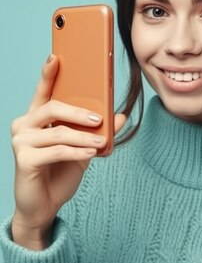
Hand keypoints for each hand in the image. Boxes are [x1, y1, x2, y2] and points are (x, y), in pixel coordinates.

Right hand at [11, 54, 126, 245]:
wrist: (44, 206)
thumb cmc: (58, 174)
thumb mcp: (83, 149)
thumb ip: (98, 132)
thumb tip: (121, 116)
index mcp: (36, 118)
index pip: (43, 91)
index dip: (48, 73)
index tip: (57, 56)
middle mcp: (24, 126)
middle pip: (51, 108)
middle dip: (79, 112)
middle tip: (100, 118)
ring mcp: (20, 142)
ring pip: (57, 132)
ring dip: (83, 136)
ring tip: (101, 139)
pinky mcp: (23, 160)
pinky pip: (55, 151)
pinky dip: (76, 151)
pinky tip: (91, 152)